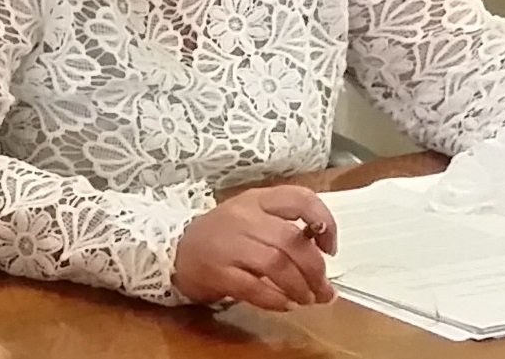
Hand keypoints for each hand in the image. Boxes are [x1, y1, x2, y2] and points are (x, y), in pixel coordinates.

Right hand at [173, 186, 337, 310]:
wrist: (174, 249)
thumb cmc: (222, 234)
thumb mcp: (252, 218)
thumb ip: (284, 227)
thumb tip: (322, 252)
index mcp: (257, 199)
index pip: (300, 198)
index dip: (324, 222)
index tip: (330, 248)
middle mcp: (244, 217)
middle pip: (291, 239)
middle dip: (315, 269)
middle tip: (324, 289)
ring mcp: (229, 243)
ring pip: (276, 263)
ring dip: (299, 286)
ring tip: (307, 299)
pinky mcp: (217, 271)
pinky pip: (253, 286)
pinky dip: (274, 299)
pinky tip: (285, 305)